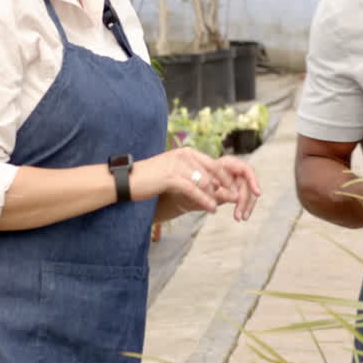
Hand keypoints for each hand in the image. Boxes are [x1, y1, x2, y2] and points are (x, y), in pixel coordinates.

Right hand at [137, 148, 261, 221]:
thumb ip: (192, 177)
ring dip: (216, 195)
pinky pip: (194, 190)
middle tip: (235, 199)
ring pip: (205, 181)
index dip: (225, 177)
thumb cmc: (150, 180)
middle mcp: (184, 155)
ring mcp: (178, 164)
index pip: (213, 163)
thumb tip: (211, 185)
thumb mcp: (175, 175)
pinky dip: (205, 200)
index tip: (233, 189)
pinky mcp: (171, 177)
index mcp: (187, 153)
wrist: (127, 181)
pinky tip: (211, 209)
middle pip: (214, 170)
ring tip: (221, 206)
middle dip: (226, 185)